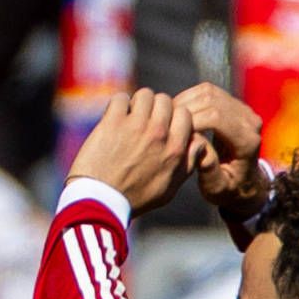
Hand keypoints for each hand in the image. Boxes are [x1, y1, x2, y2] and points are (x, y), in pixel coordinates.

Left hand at [66, 89, 197, 216]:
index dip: (173, 117)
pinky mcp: (113, 122)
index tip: (162, 126)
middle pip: (165, 100)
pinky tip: (113, 119)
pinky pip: (121, 98)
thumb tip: (199, 143)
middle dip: (155, 109)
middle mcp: (159, 133)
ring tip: (128, 119)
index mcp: (175, 149)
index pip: (184, 114)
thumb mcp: (169, 189)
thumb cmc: (134, 200)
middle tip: (143, 123)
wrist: (99, 202)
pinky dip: (117, 106)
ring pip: (145, 95)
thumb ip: (187, 164)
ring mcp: (136, 125)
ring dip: (137, 104)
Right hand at [171, 83, 266, 215]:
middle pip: (211, 100)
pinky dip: (190, 99)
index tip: (174, 134)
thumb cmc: (229, 190)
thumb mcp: (217, 189)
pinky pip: (208, 92)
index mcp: (247, 141)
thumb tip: (196, 144)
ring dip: (185, 102)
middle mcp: (249, 120)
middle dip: (185, 109)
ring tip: (171, 119)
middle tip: (167, 124)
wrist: (245, 183)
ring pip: (208, 92)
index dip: (191, 121)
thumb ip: (208, 168)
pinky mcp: (234, 104)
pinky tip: (180, 115)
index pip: (216, 117)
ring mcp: (242, 109)